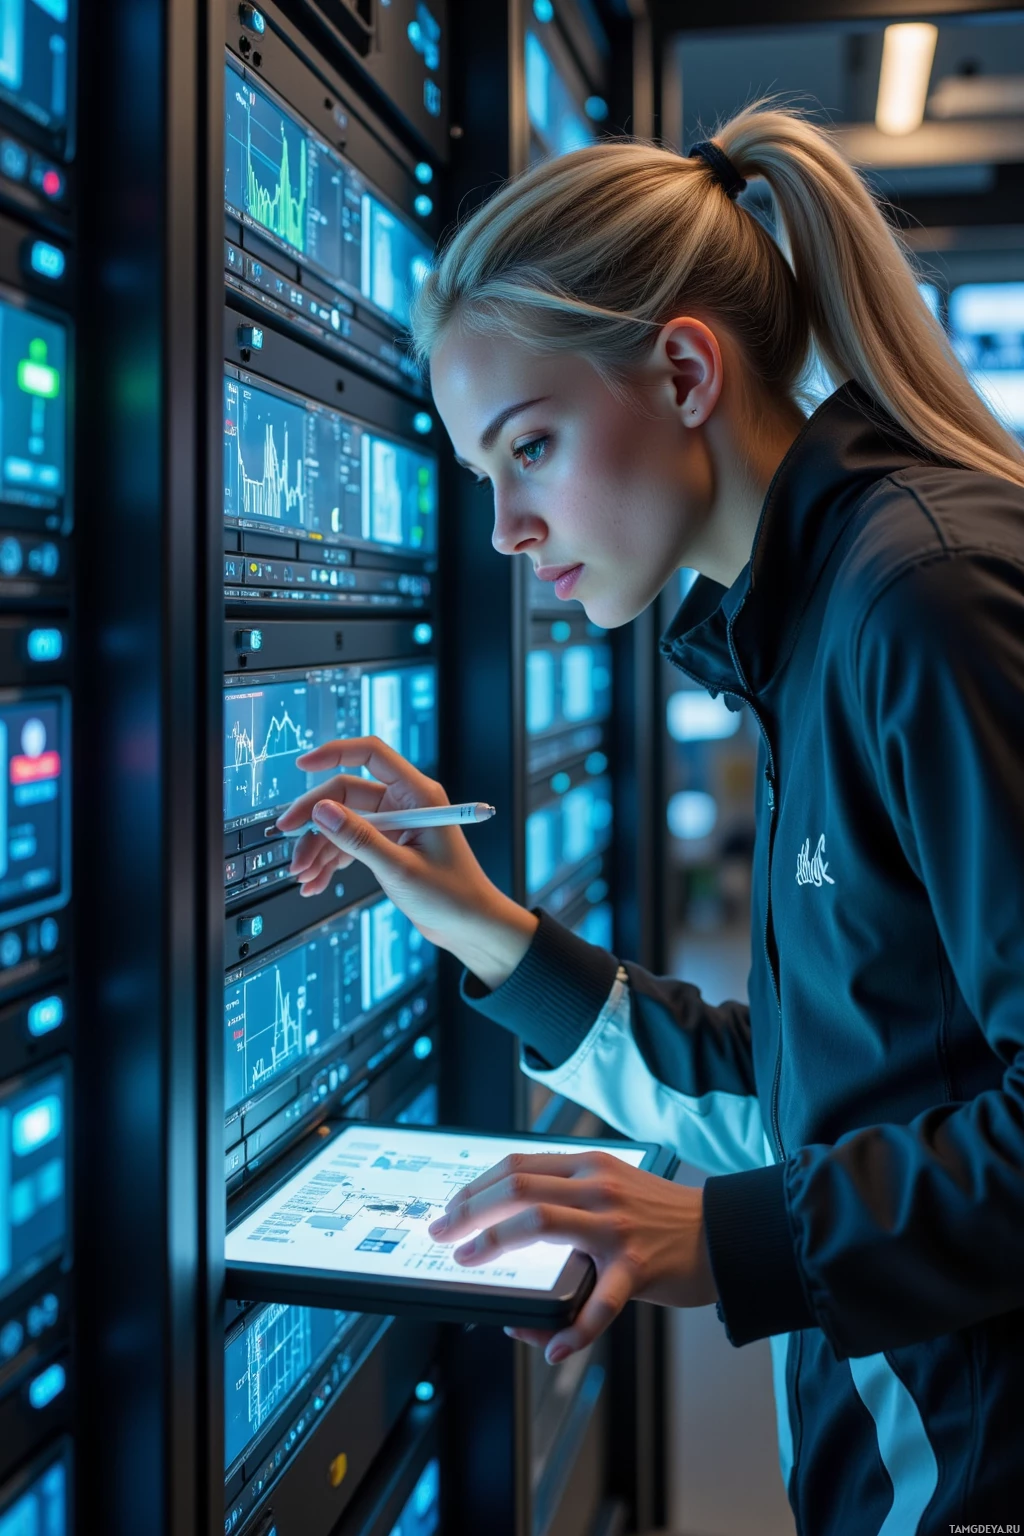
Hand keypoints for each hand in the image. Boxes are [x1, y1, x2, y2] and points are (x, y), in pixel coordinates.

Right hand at [274, 736, 536, 986]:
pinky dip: (330, 861)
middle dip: (314, 818)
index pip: (371, 755)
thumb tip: (322, 810)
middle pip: (346, 794)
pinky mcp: (388, 847)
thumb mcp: (400, 868)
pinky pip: (350, 844)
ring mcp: (395, 826)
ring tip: (302, 874)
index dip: (335, 753)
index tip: (303, 763)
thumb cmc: (453, 896)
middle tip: (288, 839)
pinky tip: (315, 882)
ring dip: (319, 847)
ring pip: (343, 823)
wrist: (471, 927)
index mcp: (418, 795)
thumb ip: (359, 838)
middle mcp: (405, 804)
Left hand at [427, 1150, 716, 1362]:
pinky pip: (597, 1305)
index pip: (516, 1164)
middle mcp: (598, 1187)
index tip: (450, 1208)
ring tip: (468, 1263)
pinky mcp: (636, 1267)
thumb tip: (512, 1224)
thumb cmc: (660, 1215)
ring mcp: (615, 1226)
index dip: (475, 1185)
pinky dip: (572, 1332)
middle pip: (516, 1186)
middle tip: (442, 1233)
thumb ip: (568, 1194)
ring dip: (493, 1244)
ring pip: (539, 1224)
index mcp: (588, 1165)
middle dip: (468, 1210)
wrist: (725, 1233)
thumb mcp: (613, 1186)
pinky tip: (555, 1349)